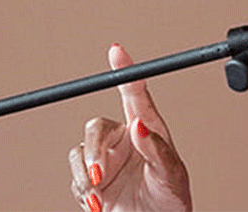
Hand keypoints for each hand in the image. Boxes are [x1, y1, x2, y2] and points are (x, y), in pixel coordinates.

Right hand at [68, 44, 192, 211]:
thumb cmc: (172, 197)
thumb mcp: (171, 173)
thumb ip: (156, 149)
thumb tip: (141, 126)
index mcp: (149, 129)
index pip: (135, 95)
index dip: (125, 71)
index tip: (117, 50)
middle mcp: (125, 139)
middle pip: (95, 127)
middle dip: (93, 152)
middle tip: (101, 173)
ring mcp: (107, 159)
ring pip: (79, 153)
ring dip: (85, 175)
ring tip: (99, 195)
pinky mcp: (93, 179)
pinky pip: (76, 177)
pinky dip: (83, 191)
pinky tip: (98, 203)